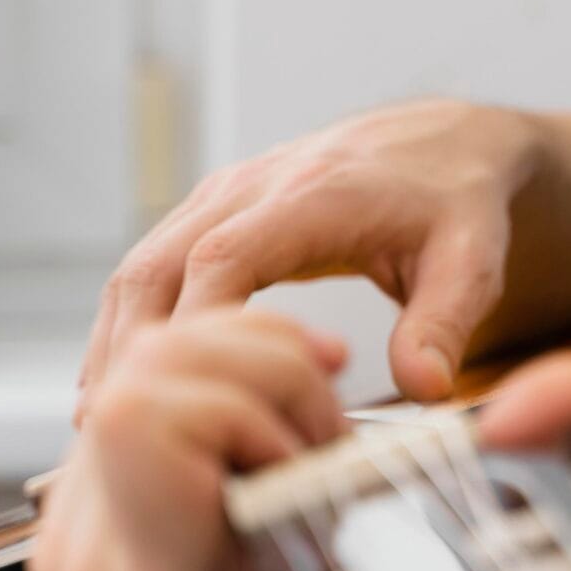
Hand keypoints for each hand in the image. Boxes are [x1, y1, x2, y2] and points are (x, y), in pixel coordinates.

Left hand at [31, 313, 570, 570]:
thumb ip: (524, 465)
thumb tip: (569, 387)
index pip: (146, 414)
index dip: (251, 385)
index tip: (325, 431)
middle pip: (138, 376)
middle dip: (250, 372)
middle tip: (318, 437)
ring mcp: (79, 553)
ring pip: (128, 383)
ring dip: (229, 383)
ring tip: (296, 446)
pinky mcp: (84, 535)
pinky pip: (123, 416)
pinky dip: (205, 400)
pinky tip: (268, 445)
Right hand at [78, 100, 570, 418]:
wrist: (450, 143)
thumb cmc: (459, 201)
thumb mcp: (472, 259)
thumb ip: (447, 320)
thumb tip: (424, 386)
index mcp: (313, 194)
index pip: (227, 256)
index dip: (195, 327)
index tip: (175, 395)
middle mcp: (255, 185)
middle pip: (161, 262)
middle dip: (129, 345)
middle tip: (110, 428)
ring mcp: (228, 195)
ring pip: (144, 264)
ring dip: (117, 337)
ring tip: (99, 418)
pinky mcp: (219, 211)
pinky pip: (157, 264)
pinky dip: (133, 321)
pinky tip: (123, 376)